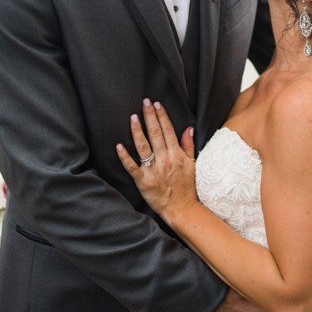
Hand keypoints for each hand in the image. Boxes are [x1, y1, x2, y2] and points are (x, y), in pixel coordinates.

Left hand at [115, 99, 196, 221]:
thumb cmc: (187, 187)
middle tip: (144, 101)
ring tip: (133, 117)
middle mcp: (165, 160)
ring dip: (138, 131)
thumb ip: (189, 145)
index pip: (168, 131)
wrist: (182, 209)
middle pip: (156, 134)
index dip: (162, 116)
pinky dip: (125, 157)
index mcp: (177, 155)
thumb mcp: (192, 164)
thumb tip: (188, 128)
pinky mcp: (143, 181)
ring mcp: (154, 170)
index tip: (156, 104)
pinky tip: (118, 146)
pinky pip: (132, 167)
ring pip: (144, 147)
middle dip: (150, 116)